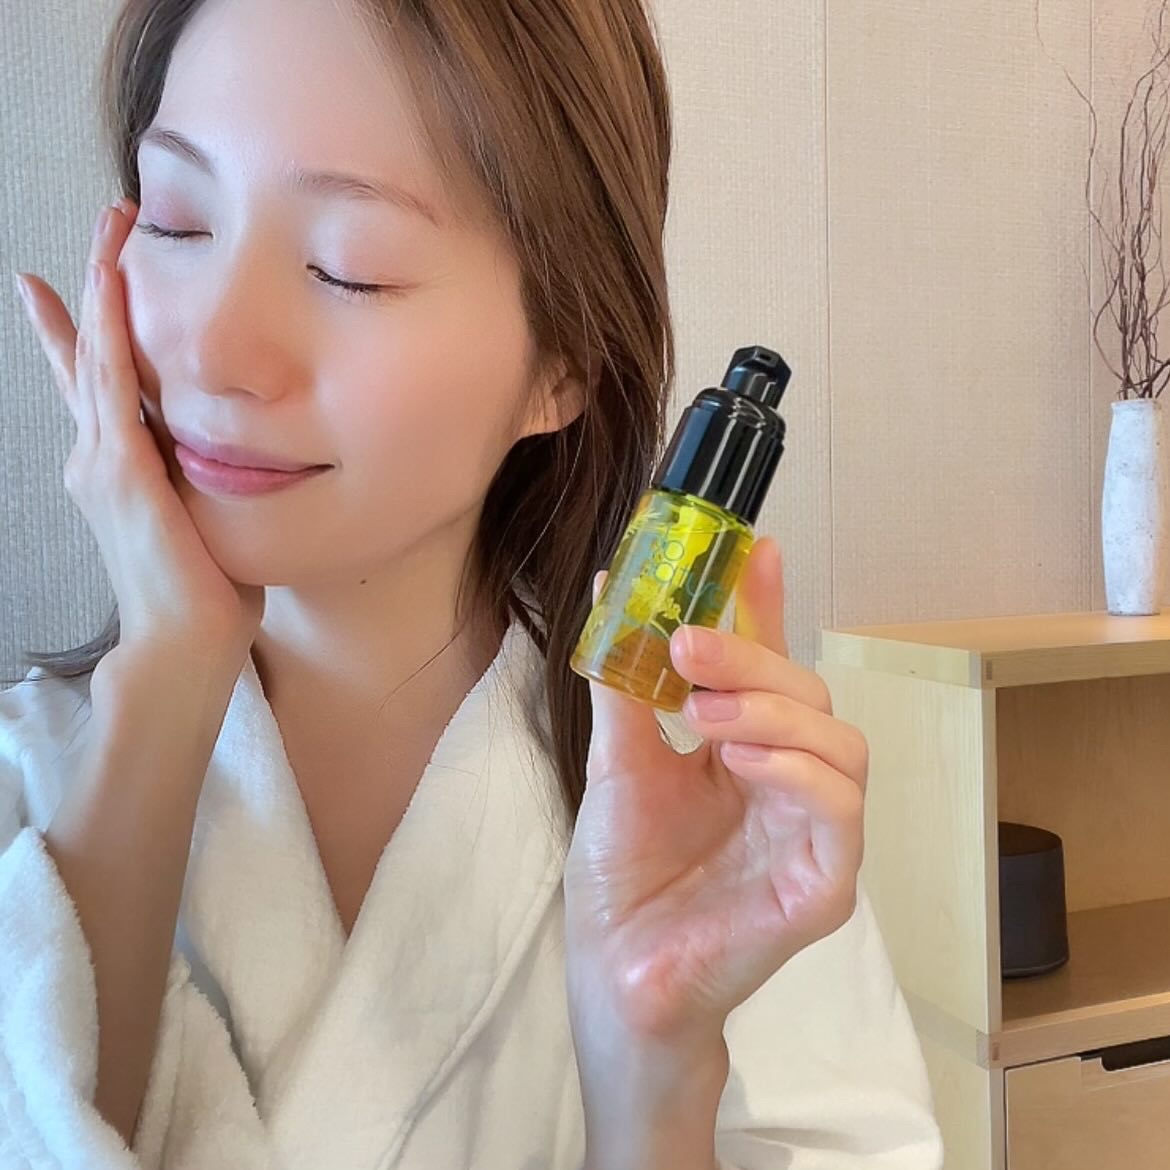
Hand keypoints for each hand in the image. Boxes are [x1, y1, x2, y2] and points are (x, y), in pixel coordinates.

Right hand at [15, 198, 263, 664]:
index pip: (102, 384)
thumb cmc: (205, 593)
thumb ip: (206, 480)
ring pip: (99, 353)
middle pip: (92, 351)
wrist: (183, 643)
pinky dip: (108, 331)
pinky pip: (112, 384)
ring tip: (112, 227)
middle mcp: (101, 455)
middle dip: (100, 284)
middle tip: (107, 223)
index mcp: (122, 467)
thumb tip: (238, 454)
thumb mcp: (205, 519)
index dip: (91, 330)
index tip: (96, 279)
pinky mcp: (122, 469)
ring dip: (106, 285)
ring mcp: (104, 459)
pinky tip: (112, 284)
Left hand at [564, 536, 866, 1046]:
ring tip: (704, 717)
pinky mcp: (824, 885)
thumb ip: (625, 682)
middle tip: (689, 647)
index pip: (771, 666)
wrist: (614, 968)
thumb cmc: (622, 872)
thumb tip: (608, 588)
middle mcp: (788, 782)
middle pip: (810, 695)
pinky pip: (841, 813)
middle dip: (753, 660)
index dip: (769, 605)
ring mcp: (813, 833)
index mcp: (744, 748)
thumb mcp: (618, 762)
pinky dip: (797, 773)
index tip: (756, 545)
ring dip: (775, 713)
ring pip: (840, 744)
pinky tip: (741, 763)